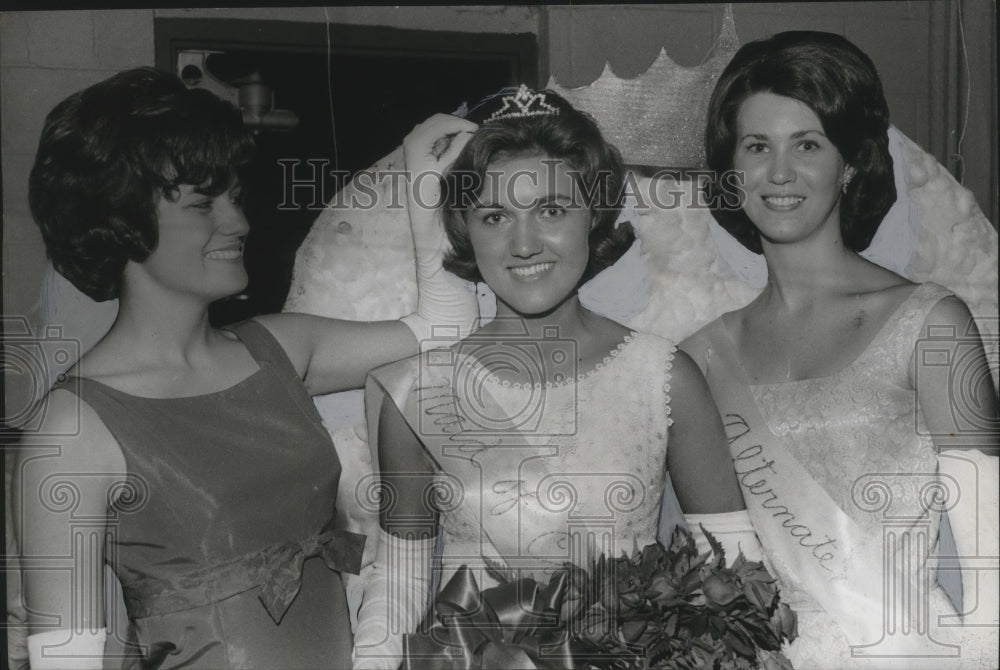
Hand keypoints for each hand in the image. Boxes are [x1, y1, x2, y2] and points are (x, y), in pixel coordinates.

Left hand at [403, 114, 476, 232]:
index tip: (476, 128)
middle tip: (473, 130)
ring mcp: (412, 139)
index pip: (442, 124)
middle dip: (456, 122)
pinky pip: (432, 129)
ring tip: (467, 133)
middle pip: (438, 119)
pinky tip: (455, 137)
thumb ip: (456, 148)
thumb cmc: (430, 190)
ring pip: (435, 122)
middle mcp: (412, 137)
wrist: (418, 205)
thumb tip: (469, 133)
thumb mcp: (445, 168)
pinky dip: (444, 130)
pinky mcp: (415, 143)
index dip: (460, 123)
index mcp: (417, 143)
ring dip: (451, 125)